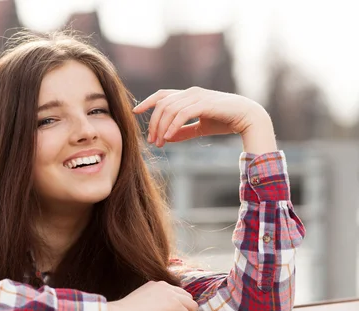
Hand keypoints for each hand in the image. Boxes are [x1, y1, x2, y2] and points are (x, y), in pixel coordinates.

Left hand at [133, 87, 273, 147]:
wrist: (248, 117)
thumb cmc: (225, 120)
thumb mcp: (200, 127)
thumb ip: (183, 131)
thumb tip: (166, 138)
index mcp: (189, 95)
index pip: (162, 95)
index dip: (148, 102)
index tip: (136, 112)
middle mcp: (191, 93)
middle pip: (162, 104)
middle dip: (153, 123)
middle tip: (151, 140)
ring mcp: (198, 97)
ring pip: (170, 109)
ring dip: (161, 127)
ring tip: (159, 143)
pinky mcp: (205, 104)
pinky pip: (182, 114)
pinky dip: (172, 126)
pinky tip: (168, 137)